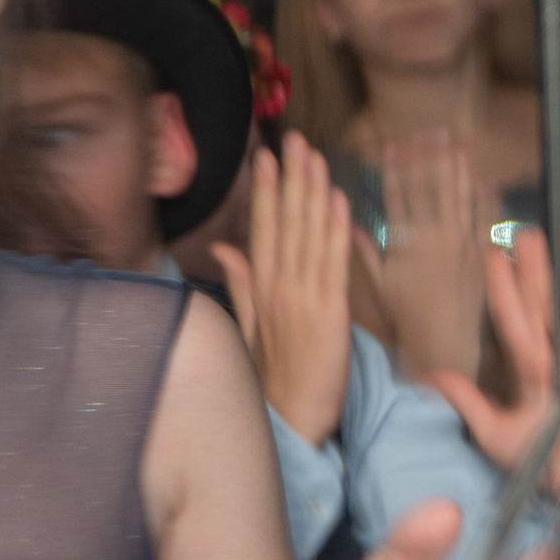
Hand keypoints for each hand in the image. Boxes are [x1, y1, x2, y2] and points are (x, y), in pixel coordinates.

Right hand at [211, 133, 351, 446]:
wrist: (292, 422)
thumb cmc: (275, 380)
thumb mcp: (251, 327)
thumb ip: (240, 283)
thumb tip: (223, 246)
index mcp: (260, 290)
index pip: (262, 230)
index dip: (266, 191)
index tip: (269, 156)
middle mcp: (277, 288)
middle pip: (284, 223)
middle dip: (290, 178)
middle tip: (296, 137)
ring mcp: (302, 299)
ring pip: (307, 235)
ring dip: (312, 192)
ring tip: (315, 155)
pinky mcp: (330, 315)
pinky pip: (332, 264)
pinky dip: (334, 230)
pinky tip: (336, 200)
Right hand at [359, 131, 486, 382]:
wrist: (444, 340)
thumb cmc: (407, 315)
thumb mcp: (380, 284)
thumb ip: (365, 252)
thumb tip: (346, 222)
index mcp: (405, 241)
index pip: (398, 194)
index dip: (395, 167)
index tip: (393, 143)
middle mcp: (433, 237)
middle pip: (430, 187)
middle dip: (428, 157)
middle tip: (428, 131)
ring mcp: (461, 243)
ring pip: (458, 197)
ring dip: (457, 169)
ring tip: (455, 145)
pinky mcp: (481, 253)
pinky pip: (485, 220)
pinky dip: (487, 199)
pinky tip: (485, 179)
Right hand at [433, 226, 559, 494]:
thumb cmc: (527, 458)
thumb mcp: (492, 438)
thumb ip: (467, 404)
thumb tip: (433, 375)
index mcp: (538, 384)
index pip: (521, 333)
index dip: (508, 297)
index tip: (495, 261)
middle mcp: (558, 365)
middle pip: (545, 313)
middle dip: (534, 273)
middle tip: (527, 235)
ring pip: (559, 312)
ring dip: (550, 276)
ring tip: (542, 242)